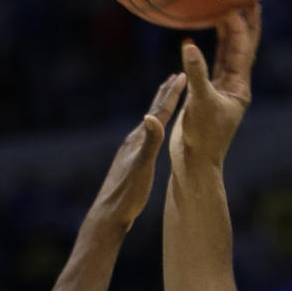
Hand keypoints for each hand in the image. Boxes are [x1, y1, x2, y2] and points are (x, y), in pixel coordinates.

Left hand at [94, 72, 185, 229]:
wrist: (109, 215)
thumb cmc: (128, 194)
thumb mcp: (142, 167)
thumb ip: (150, 142)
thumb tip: (152, 116)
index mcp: (138, 140)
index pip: (159, 112)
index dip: (172, 94)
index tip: (182, 76)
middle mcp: (133, 142)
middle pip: (152, 113)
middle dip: (165, 95)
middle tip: (175, 77)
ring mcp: (130, 152)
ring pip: (148, 125)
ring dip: (159, 110)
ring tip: (165, 101)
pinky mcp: (129, 163)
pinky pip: (145, 139)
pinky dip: (153, 129)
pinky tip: (151, 134)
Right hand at [170, 4, 261, 169]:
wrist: (195, 161)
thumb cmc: (202, 136)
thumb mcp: (199, 103)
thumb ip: (196, 73)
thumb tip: (189, 45)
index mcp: (239, 87)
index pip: (242, 50)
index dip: (239, 27)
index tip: (234, 5)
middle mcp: (233, 86)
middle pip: (242, 48)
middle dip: (245, 25)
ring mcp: (220, 90)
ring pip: (226, 55)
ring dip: (227, 34)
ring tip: (226, 11)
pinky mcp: (205, 95)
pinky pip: (209, 66)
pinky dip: (205, 51)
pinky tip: (194, 41)